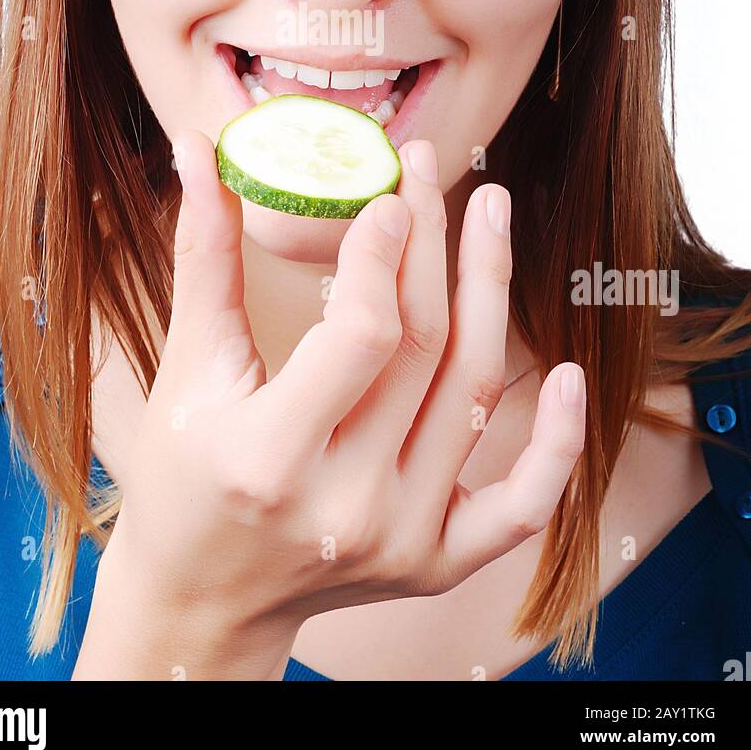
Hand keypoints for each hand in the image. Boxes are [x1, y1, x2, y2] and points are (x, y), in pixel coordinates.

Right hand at [109, 129, 585, 633]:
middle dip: (431, 242)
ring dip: (490, 292)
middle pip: (425, 348)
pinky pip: (522, 505)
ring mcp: (402, 541)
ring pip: (473, 395)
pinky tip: (566, 371)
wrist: (204, 599)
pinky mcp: (437, 564)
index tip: (388, 190)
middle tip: (430, 168)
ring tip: (491, 211)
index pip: (360, 336)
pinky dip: (555, 443)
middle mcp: (347, 507)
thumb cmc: (183, 474)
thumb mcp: (186, 368)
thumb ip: (202, 256)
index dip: (382, 254)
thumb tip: (199, 150)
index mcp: (271, 458)